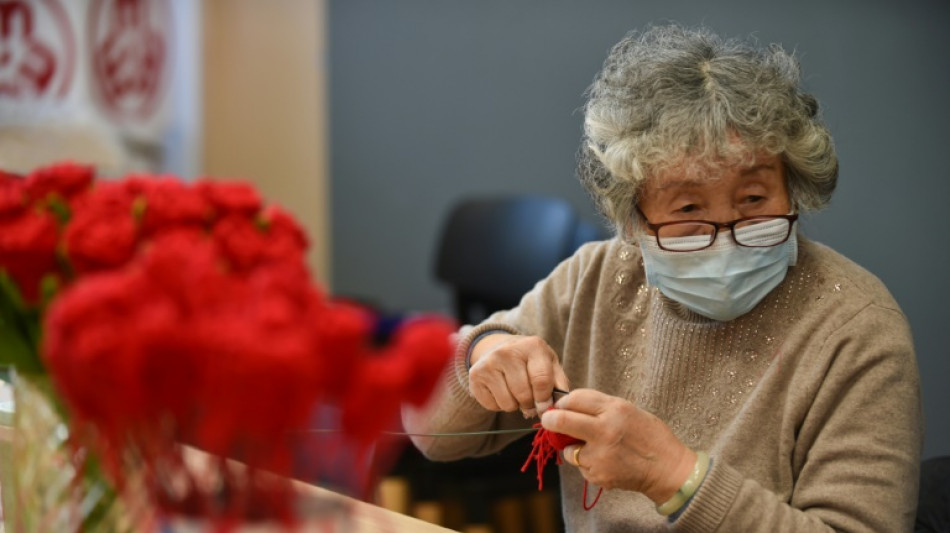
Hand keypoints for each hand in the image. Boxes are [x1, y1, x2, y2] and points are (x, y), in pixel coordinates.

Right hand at [468, 334, 570, 417]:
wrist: (499, 348)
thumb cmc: (531, 361)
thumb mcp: (550, 364)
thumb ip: (559, 384)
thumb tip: (558, 406)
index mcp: (532, 346)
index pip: (541, 380)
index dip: (545, 400)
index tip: (545, 406)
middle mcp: (507, 351)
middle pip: (523, 394)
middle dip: (530, 404)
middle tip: (530, 400)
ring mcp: (488, 362)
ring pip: (508, 403)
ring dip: (515, 405)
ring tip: (515, 392)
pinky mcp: (475, 376)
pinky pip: (492, 406)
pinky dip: (499, 405)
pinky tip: (501, 391)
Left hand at [540, 388, 695, 504]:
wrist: (668, 469)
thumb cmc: (650, 436)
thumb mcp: (628, 410)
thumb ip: (599, 407)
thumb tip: (568, 405)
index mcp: (615, 410)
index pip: (575, 398)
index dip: (563, 402)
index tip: (559, 406)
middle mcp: (605, 431)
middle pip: (562, 421)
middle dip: (550, 420)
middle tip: (547, 420)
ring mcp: (600, 455)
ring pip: (569, 450)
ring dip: (574, 449)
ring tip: (596, 449)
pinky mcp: (598, 475)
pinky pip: (582, 467)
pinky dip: (589, 465)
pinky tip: (608, 463)